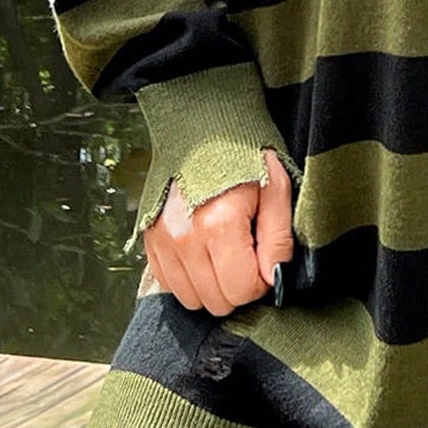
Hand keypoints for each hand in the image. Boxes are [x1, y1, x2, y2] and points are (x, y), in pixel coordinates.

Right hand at [143, 147, 296, 315]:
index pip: (241, 290)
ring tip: (226, 251)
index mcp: (218, 224)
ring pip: (192, 299)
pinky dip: (190, 279)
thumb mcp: (276, 188)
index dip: (261, 281)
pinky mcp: (149, 240)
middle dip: (238, 285)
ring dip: (214, 285)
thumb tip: (272, 280)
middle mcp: (183, 238)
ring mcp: (161, 241)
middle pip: (216, 301)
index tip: (265, 258)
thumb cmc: (243, 154)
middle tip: (248, 253)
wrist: (203, 125)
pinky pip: (170, 285)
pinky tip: (205, 253)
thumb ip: (278, 240)